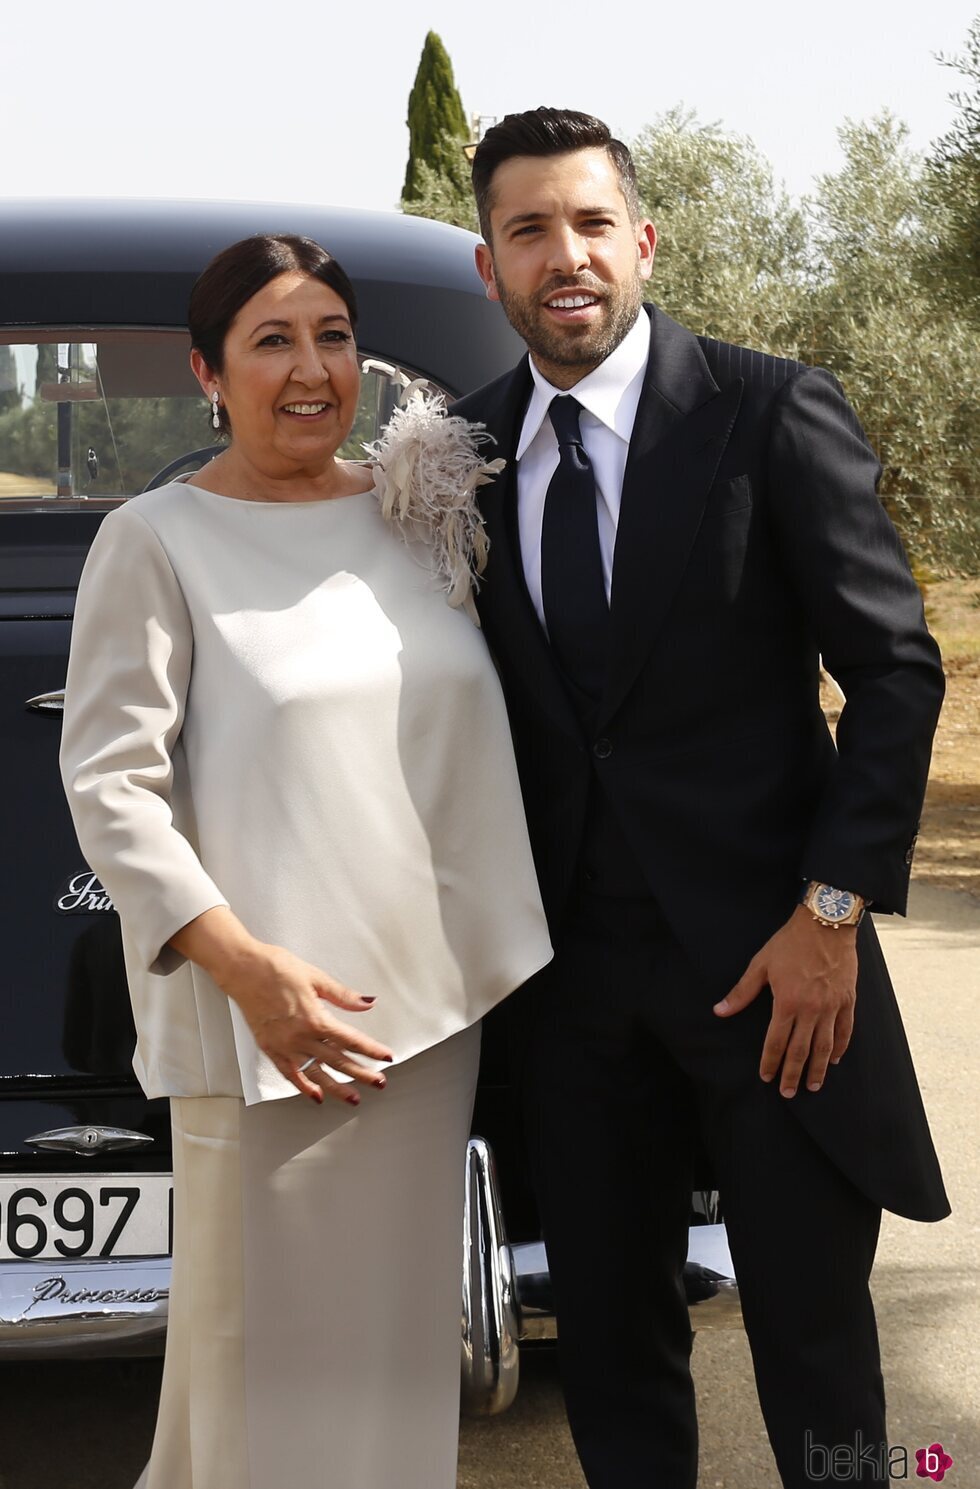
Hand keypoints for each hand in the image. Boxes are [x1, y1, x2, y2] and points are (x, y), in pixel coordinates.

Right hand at [170, 908, 392, 1102]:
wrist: (243, 970)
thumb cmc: (276, 969)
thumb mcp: (316, 977)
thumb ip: (343, 996)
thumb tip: (367, 1003)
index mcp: (315, 1018)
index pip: (351, 1040)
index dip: (371, 1050)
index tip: (386, 1057)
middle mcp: (300, 1037)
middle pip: (338, 1061)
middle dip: (361, 1073)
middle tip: (379, 1082)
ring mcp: (284, 1046)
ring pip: (316, 1073)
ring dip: (336, 1088)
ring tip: (352, 1098)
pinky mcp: (270, 1048)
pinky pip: (289, 1074)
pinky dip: (303, 1087)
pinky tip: (315, 1095)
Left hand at [713, 905, 857, 1097]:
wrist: (826, 924)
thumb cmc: (790, 943)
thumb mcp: (761, 964)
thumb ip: (742, 992)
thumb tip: (720, 1011)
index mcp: (787, 1002)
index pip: (776, 1041)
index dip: (770, 1062)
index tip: (766, 1077)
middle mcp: (811, 1009)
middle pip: (801, 1050)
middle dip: (793, 1074)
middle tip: (788, 1093)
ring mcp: (831, 1006)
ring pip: (825, 1046)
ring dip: (818, 1069)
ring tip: (812, 1086)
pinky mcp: (847, 1000)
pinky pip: (845, 1031)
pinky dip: (840, 1047)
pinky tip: (834, 1059)